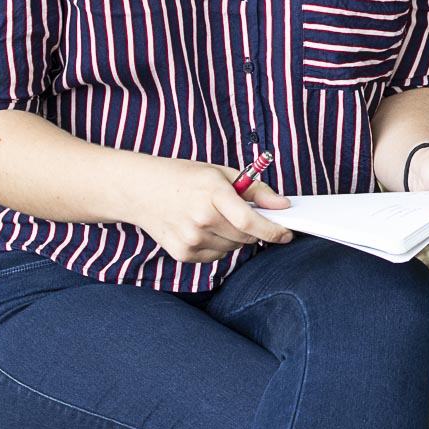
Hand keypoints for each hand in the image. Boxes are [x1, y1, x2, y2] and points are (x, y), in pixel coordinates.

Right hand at [123, 155, 294, 263]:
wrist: (142, 190)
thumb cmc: (184, 178)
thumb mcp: (222, 173)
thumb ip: (256, 190)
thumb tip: (283, 205)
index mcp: (213, 193)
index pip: (250, 221)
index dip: (274, 230)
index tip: (287, 233)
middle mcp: (201, 219)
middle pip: (245, 237)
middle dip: (253, 228)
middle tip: (239, 212)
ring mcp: (190, 239)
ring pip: (233, 248)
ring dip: (234, 236)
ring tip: (215, 216)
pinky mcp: (182, 253)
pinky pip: (216, 256)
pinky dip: (218, 245)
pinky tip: (202, 227)